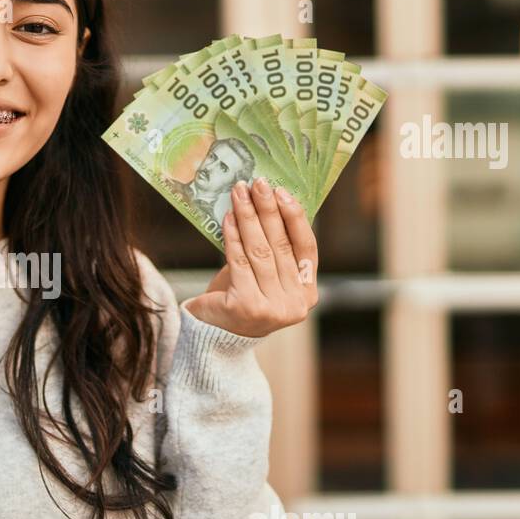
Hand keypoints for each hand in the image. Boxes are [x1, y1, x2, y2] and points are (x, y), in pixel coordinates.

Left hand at [183, 178, 318, 337]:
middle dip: (268, 210)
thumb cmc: (241, 296)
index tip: (282, 192)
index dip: (295, 218)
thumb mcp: (264, 274)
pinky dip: (233, 236)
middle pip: (281, 246)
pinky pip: (239, 261)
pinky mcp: (246, 306)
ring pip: (260, 251)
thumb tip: (268, 200)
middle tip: (258, 184)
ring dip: (248, 217)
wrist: (213, 335)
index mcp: (307, 294)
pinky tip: (228, 218)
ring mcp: (272, 308)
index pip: (306, 249)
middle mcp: (294, 305)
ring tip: (239, 193)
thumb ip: (273, 247)